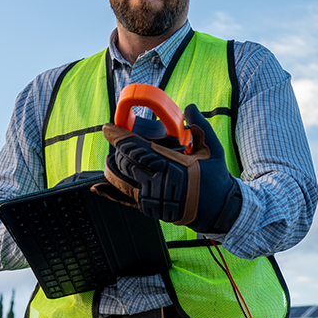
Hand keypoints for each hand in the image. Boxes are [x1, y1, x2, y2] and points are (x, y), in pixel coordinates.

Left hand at [96, 104, 242, 234]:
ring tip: (110, 159)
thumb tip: (189, 107)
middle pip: (123, 162)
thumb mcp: (212, 148)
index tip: (108, 128)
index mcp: (169, 165)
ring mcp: (150, 197)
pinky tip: (98, 188)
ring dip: (111, 168)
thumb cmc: (215, 178)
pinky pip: (123, 201)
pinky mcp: (149, 209)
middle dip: (116, 150)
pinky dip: (109, 193)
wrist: (219, 209)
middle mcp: (156, 182)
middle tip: (115, 140)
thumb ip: (199, 126)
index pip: (134, 148)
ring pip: (119, 180)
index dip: (117, 136)